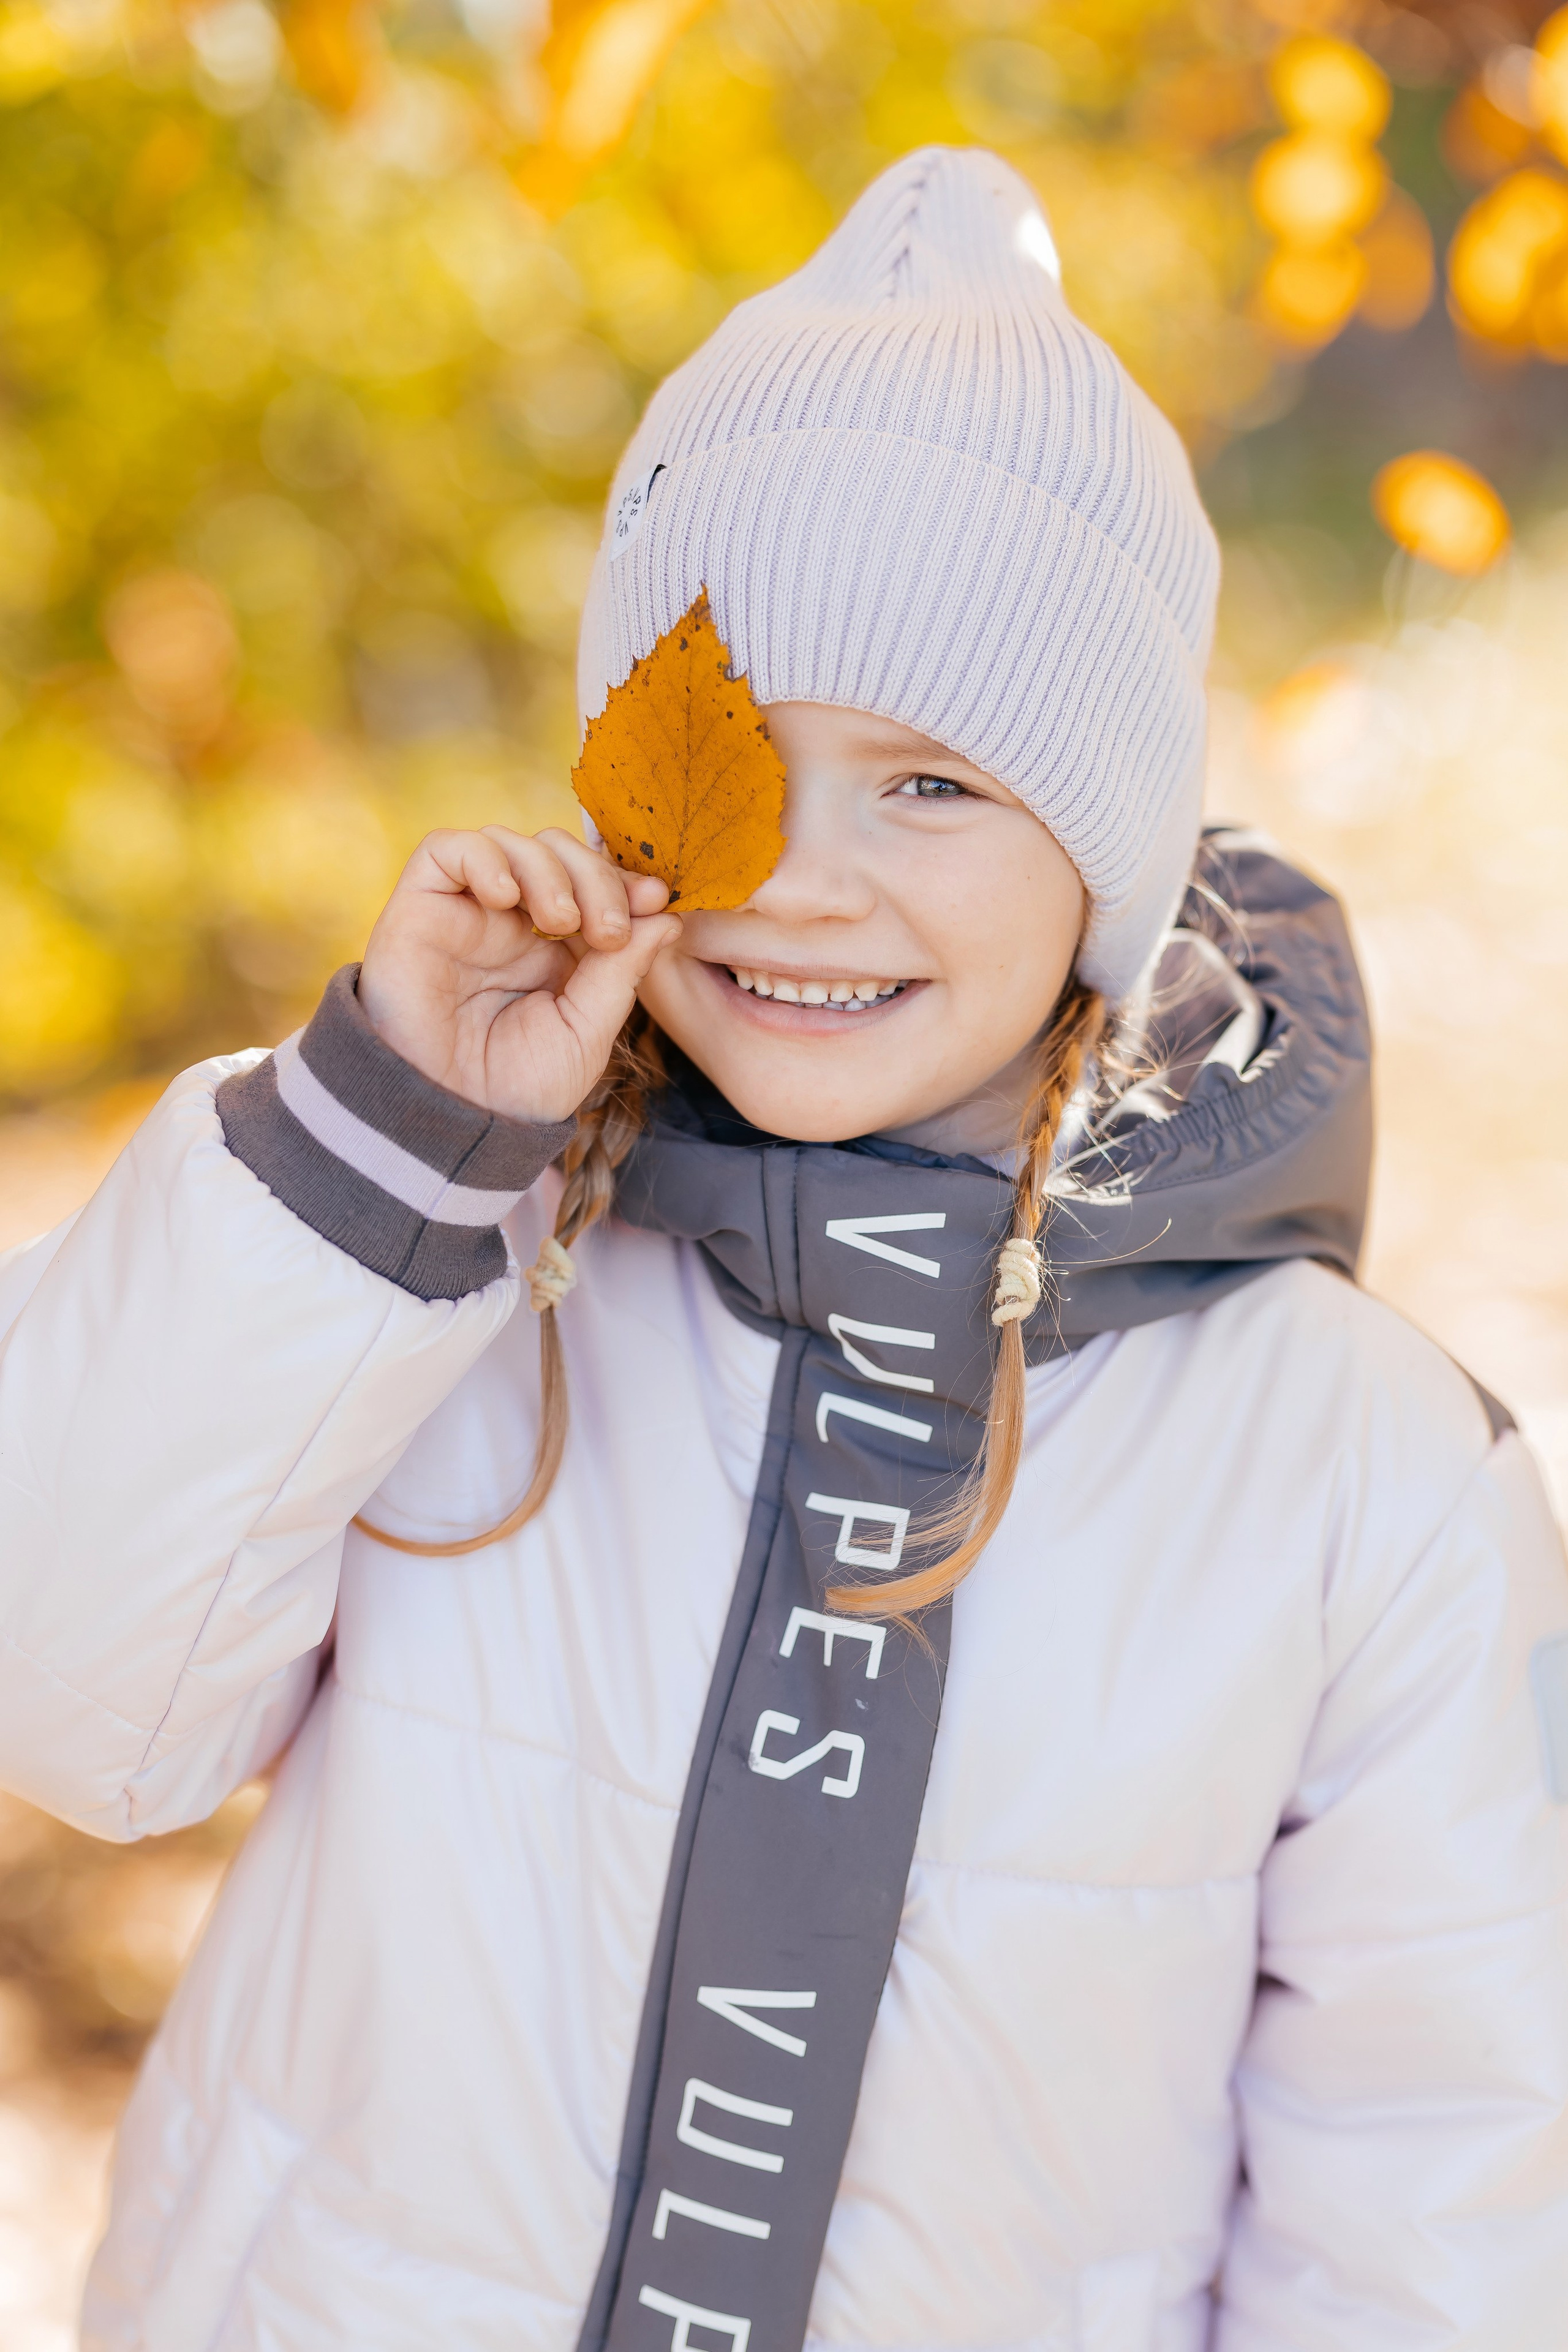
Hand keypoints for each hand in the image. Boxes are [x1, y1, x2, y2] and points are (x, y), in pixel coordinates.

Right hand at [358, 827, 680, 1123]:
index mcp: (555, 949)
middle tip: (607, 929)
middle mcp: (510, 923)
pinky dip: (484, 858)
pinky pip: (446, 849)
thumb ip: (620, 972)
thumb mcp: (586, 1031)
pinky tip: (505, 900)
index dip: (624, 882)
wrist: (449, 1118)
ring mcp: (465, 912)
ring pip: (510, 841)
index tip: (655, 899)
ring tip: (559, 922)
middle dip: (595, 877)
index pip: (592, 883)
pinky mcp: (419, 907)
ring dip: (547, 869)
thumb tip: (665, 916)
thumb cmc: (516, 1088)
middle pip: (558, 852)